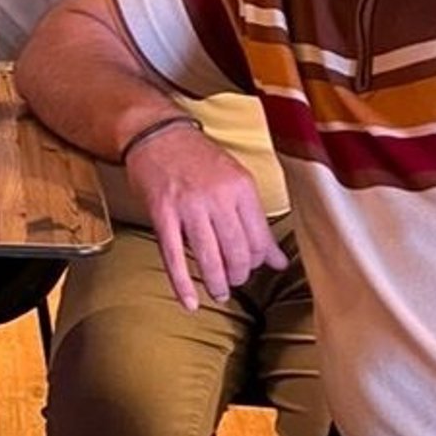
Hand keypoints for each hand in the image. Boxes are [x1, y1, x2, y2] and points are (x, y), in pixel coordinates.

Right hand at [126, 121, 287, 309]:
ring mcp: (188, 206)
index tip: (252, 267)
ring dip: (217, 283)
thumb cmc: (197, 157)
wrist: (157, 134)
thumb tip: (278, 260)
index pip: (259, 239)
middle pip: (237, 252)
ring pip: (209, 258)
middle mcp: (218, 197)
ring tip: (219, 292)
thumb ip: (255, 220)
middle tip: (234, 281)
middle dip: (239, 275)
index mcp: (241, 187)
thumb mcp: (235, 179)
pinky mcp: (162, 214)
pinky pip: (174, 257)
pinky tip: (190, 301)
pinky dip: (183, 284)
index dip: (258, 261)